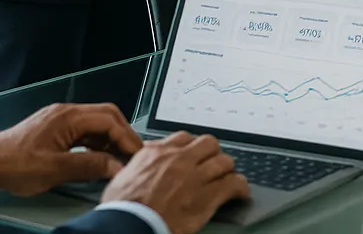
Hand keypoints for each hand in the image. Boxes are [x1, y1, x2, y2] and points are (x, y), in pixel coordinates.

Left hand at [0, 103, 141, 196]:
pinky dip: (95, 143)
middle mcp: (66, 112)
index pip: (109, 120)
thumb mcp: (56, 169)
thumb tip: (116, 166)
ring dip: (109, 140)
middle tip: (132, 154)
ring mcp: (60, 120)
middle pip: (106, 116)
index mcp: (69, 116)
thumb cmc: (14, 164)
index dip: (127, 137)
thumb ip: (90, 165)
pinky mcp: (54, 129)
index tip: (136, 154)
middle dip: (122, 135)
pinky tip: (97, 158)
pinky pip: (83, 131)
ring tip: (117, 159)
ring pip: (95, 124)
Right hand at [100, 132, 248, 233]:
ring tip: (226, 176)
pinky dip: (239, 187)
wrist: (129, 225)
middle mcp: (179, 159)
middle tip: (211, 163)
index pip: (183, 138)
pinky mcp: (207, 196)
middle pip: (208, 143)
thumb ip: (138, 166)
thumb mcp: (122, 178)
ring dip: (226, 169)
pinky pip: (233, 184)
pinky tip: (240, 192)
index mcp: (157, 153)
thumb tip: (139, 166)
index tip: (192, 153)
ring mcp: (195, 176)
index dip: (191, 146)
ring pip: (224, 161)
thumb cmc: (122, 208)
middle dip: (212, 153)